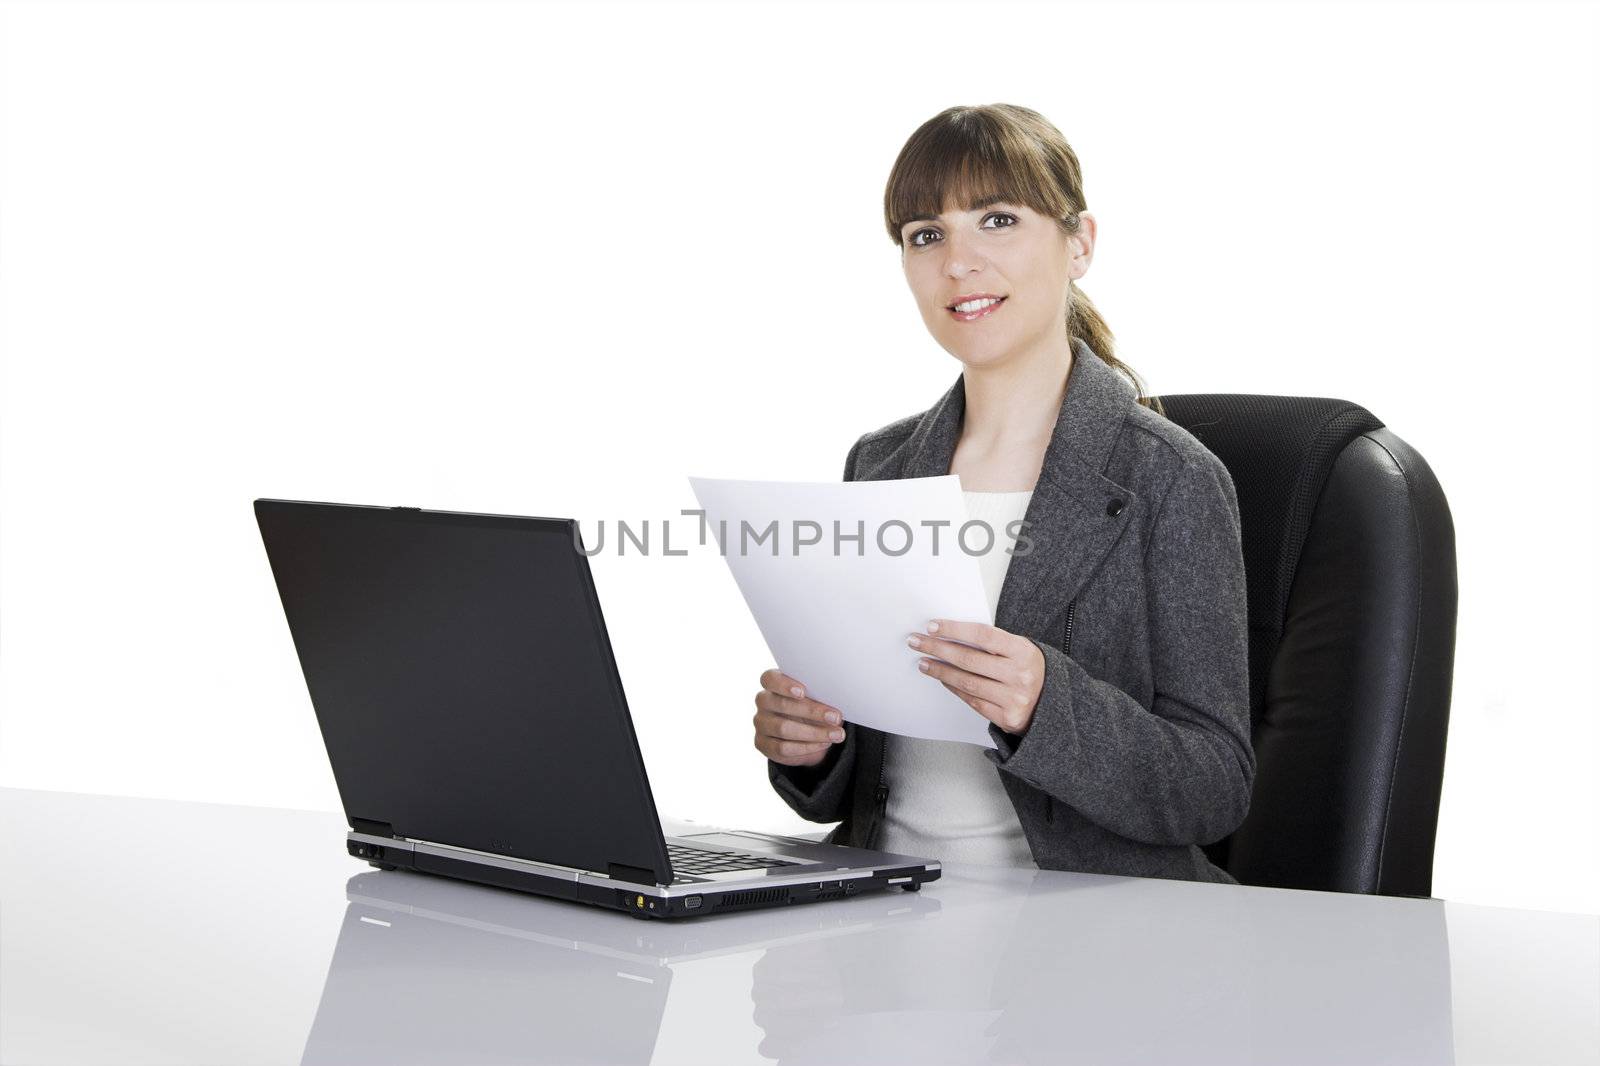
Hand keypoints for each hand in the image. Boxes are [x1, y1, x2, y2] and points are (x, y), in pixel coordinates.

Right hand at [753, 668, 847, 766]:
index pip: (770, 679)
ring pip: (783, 728)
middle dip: (812, 711)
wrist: (806, 733)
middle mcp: (763, 701)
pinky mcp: (763, 744)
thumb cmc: (812, 706)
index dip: (784, 685)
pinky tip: (824, 743)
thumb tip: (837, 697)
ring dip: (814, 733)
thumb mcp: (818, 698)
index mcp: (773, 683)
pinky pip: (783, 748)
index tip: (803, 691)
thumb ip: (820, 694)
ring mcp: (761, 723)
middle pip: (781, 704)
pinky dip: (806, 747)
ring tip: (836, 734)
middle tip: (836, 717)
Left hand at [910, 619, 1045, 735]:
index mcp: (1024, 651)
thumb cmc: (1029, 671)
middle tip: (917, 642)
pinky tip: (942, 679)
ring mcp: (1014, 698)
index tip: (932, 626)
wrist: (1052, 704)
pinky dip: (954, 688)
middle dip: (938, 649)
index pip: (983, 635)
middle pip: (970, 659)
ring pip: (967, 682)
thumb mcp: (1020, 650)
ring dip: (941, 671)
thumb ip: (993, 644)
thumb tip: (951, 634)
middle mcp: (1020, 675)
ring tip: (924, 663)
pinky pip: (973, 700)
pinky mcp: (1007, 717)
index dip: (955, 629)